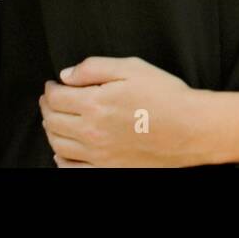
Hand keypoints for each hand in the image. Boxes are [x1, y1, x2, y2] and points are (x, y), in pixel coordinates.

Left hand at [39, 56, 214, 166]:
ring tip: (55, 119)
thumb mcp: (132, 68)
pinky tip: (62, 151)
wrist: (191, 129)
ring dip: (51, 129)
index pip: (57, 98)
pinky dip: (61, 159)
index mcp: (95, 104)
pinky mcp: (107, 169)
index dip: (50, 89)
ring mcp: (98, 155)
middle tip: (51, 99)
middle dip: (47, 107)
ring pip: (58, 144)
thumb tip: (67, 75)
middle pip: (53, 121)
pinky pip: (72, 169)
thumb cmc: (166, 97)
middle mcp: (91, 132)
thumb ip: (95, 67)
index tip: (53, 85)